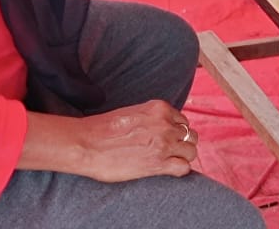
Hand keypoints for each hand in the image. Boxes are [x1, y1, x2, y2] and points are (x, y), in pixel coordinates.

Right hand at [72, 100, 197, 182]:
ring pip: (191, 151)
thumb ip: (152, 118)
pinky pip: (184, 168)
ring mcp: (164, 143)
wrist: (87, 143)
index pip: (183, 120)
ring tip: (170, 162)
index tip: (168, 139)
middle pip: (191, 135)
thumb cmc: (103, 129)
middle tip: (171, 152)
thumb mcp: (134, 112)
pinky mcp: (158, 163)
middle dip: (183, 144)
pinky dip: (180, 170)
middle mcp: (165, 124)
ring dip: (183, 157)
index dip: (176, 132)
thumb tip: (161, 128)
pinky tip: (169, 171)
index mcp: (159, 108)